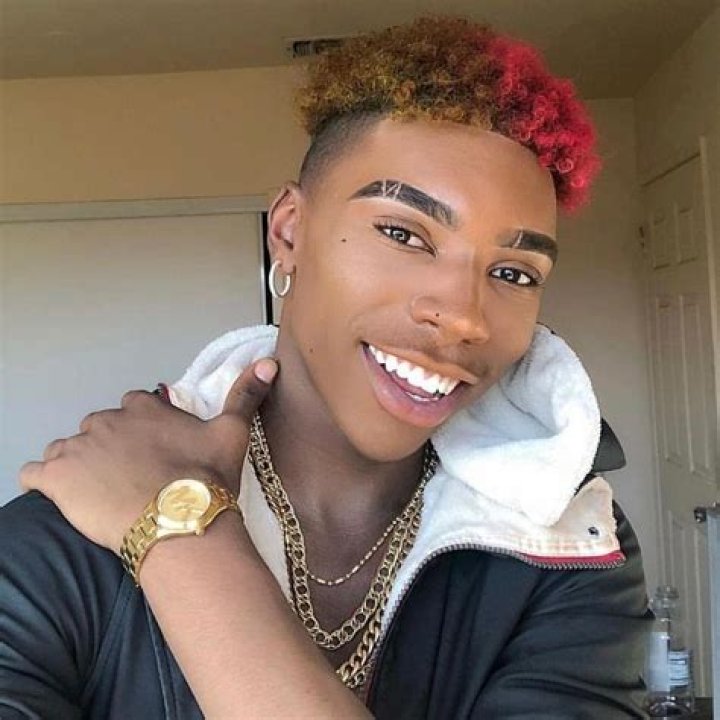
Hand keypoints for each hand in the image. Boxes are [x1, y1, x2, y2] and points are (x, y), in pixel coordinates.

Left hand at [20, 357, 278, 553]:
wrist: (180, 522)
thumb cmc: (206, 478)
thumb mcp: (233, 433)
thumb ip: (246, 395)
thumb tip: (270, 361)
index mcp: (144, 407)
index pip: (134, 407)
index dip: (143, 430)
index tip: (156, 453)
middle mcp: (106, 420)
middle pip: (101, 430)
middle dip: (111, 449)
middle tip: (133, 479)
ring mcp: (76, 448)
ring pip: (70, 451)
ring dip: (81, 466)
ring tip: (104, 495)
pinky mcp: (54, 478)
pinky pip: (36, 473)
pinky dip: (47, 483)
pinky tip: (67, 499)